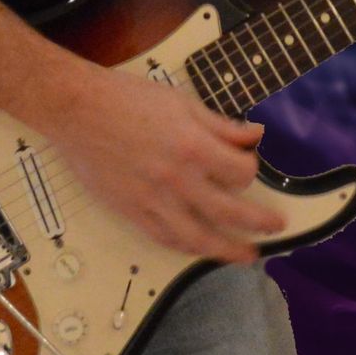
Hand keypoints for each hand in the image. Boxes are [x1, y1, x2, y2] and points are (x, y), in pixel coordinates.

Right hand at [42, 65, 284, 264]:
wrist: (78, 111)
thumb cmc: (129, 98)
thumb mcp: (183, 103)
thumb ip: (221, 126)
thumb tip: (254, 136)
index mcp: (193, 146)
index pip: (240, 172)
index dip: (251, 170)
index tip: (250, 166)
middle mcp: (177, 179)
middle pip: (229, 212)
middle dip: (258, 223)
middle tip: (277, 228)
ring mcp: (153, 200)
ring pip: (199, 238)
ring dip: (228, 250)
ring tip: (247, 255)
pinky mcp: (132, 212)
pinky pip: (166, 238)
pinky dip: (188, 247)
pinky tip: (202, 249)